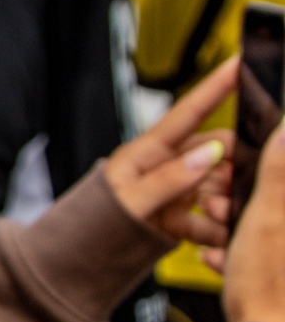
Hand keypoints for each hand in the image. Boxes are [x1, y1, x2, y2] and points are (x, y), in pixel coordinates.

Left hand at [100, 59, 236, 241]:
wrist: (79, 256)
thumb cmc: (91, 221)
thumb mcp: (128, 200)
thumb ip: (168, 179)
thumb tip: (209, 155)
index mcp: (147, 151)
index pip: (188, 113)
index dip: (215, 88)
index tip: (237, 64)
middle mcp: (165, 166)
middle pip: (216, 153)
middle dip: (235, 165)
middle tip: (243, 183)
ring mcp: (174, 191)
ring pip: (219, 187)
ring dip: (227, 203)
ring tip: (221, 218)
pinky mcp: (179, 217)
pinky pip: (211, 220)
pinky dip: (218, 231)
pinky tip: (220, 242)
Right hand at [224, 103, 284, 321]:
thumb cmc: (269, 286)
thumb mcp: (265, 217)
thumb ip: (277, 173)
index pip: (276, 176)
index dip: (256, 167)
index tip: (233, 169)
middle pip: (268, 199)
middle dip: (239, 195)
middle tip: (219, 203)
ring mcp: (282, 255)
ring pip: (262, 224)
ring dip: (233, 223)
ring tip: (216, 232)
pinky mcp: (278, 274)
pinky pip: (258, 252)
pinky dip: (238, 251)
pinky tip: (220, 256)